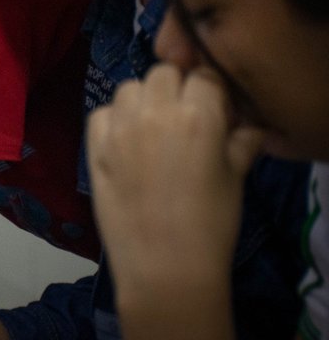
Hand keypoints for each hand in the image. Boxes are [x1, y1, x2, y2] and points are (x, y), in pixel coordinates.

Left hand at [87, 64, 262, 295]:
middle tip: (181, 120)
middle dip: (175, 90)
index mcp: (198, 114)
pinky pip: (101, 112)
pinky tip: (125, 144)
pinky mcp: (93, 145)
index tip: (212, 112)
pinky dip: (112, 119)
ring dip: (142, 100)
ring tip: (151, 130)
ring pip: (129, 87)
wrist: (165, 266)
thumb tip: (246, 126)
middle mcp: (155, 111)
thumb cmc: (210, 224)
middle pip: (163, 74)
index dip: (209, 92)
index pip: (203, 76)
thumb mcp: (235, 177)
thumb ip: (240, 141)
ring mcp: (120, 127)